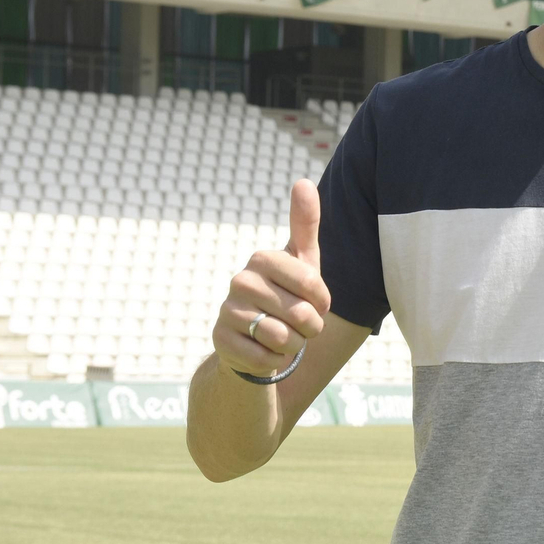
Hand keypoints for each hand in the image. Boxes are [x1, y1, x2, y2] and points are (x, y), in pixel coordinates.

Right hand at [212, 179, 331, 377]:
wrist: (254, 340)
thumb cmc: (286, 296)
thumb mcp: (302, 261)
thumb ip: (305, 223)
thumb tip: (302, 181)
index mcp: (262, 259)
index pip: (313, 285)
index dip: (323, 303)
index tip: (315, 303)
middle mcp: (240, 281)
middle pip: (302, 315)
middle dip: (309, 328)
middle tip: (297, 324)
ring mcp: (227, 312)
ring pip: (284, 340)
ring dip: (292, 346)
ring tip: (281, 337)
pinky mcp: (220, 343)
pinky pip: (266, 360)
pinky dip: (273, 361)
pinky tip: (263, 351)